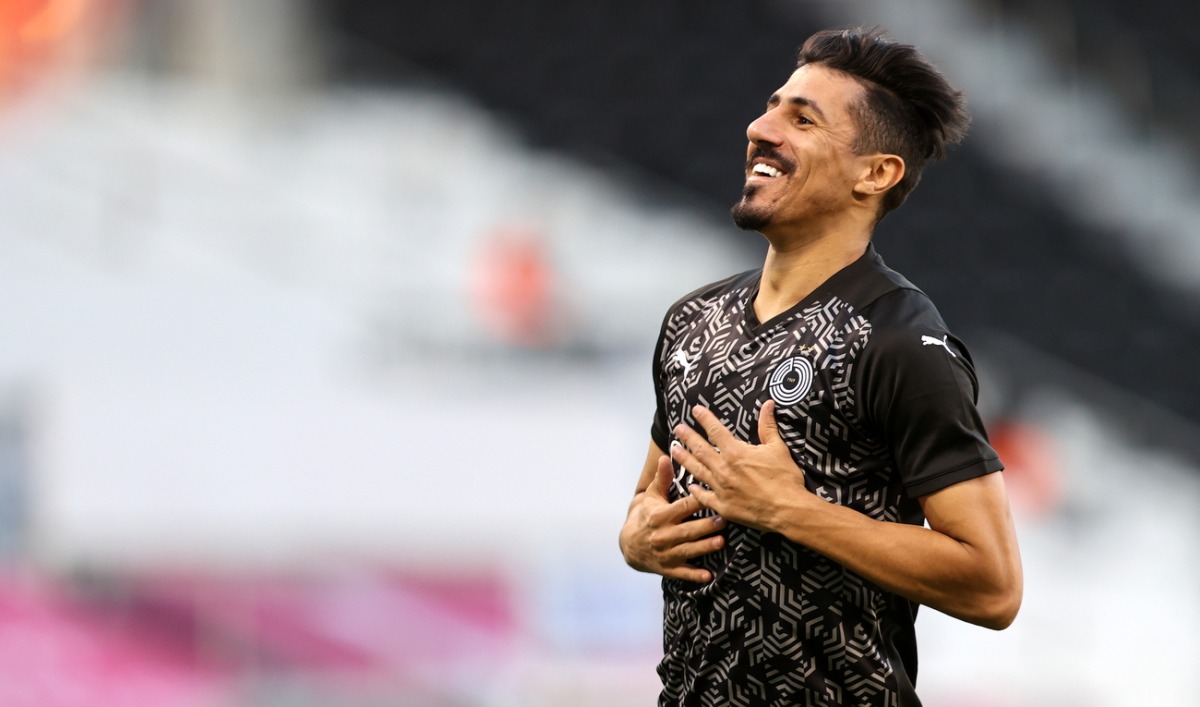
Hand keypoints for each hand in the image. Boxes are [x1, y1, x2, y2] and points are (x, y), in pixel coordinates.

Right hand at [620, 454, 726, 582]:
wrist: (629, 545)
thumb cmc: (646, 515)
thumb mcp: (651, 496)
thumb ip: (661, 478)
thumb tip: (666, 456)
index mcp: (660, 516)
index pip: (681, 507)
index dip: (696, 501)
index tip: (712, 494)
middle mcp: (662, 535)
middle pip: (687, 530)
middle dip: (705, 525)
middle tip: (724, 520)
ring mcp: (665, 554)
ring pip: (688, 550)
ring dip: (704, 547)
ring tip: (721, 542)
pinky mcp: (668, 568)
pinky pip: (682, 573)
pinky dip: (694, 575)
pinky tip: (708, 575)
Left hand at [671, 400, 810, 532]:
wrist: (787, 510)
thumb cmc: (785, 479)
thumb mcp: (778, 448)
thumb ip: (768, 426)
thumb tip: (768, 404)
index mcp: (736, 452)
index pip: (715, 431)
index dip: (705, 419)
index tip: (695, 410)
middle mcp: (723, 469)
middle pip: (700, 449)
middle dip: (687, 437)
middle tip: (677, 429)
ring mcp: (721, 488)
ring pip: (697, 471)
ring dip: (684, 459)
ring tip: (674, 450)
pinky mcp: (722, 506)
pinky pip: (704, 497)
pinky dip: (695, 491)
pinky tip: (689, 485)